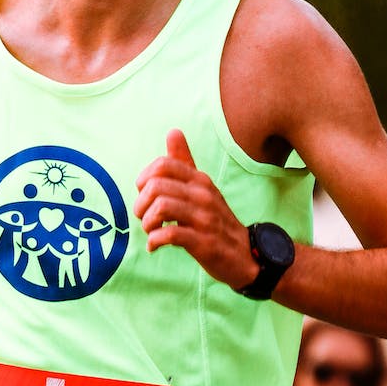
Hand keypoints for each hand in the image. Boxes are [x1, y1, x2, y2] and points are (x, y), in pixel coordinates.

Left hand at [133, 130, 256, 287]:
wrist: (245, 254)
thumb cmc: (215, 220)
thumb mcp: (202, 188)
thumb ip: (184, 162)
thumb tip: (173, 131)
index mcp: (199, 180)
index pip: (162, 165)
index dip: (144, 180)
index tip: (145, 196)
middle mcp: (203, 194)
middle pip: (156, 186)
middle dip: (141, 205)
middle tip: (144, 218)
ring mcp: (205, 218)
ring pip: (161, 207)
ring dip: (147, 223)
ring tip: (151, 231)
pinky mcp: (204, 242)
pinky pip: (171, 234)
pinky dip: (155, 240)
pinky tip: (154, 246)